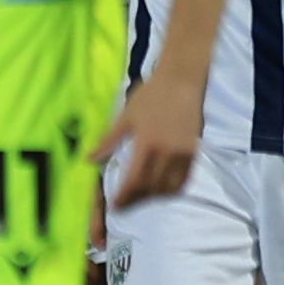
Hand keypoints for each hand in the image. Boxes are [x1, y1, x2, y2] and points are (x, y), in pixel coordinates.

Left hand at [92, 68, 205, 209]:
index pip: (135, 180)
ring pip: (169, 187)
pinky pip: (184, 179)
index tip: (115, 205)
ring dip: (153, 196)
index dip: (124, 197)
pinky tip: (161, 189)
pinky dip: (172, 189)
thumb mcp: (126, 116)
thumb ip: (108, 141)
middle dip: (136, 200)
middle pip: (151, 188)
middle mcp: (167, 152)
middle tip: (125, 204)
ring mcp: (183, 153)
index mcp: (147, 143)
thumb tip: (89, 160)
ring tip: (140, 197)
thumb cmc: (151, 94)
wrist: (182, 79)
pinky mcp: (194, 151)